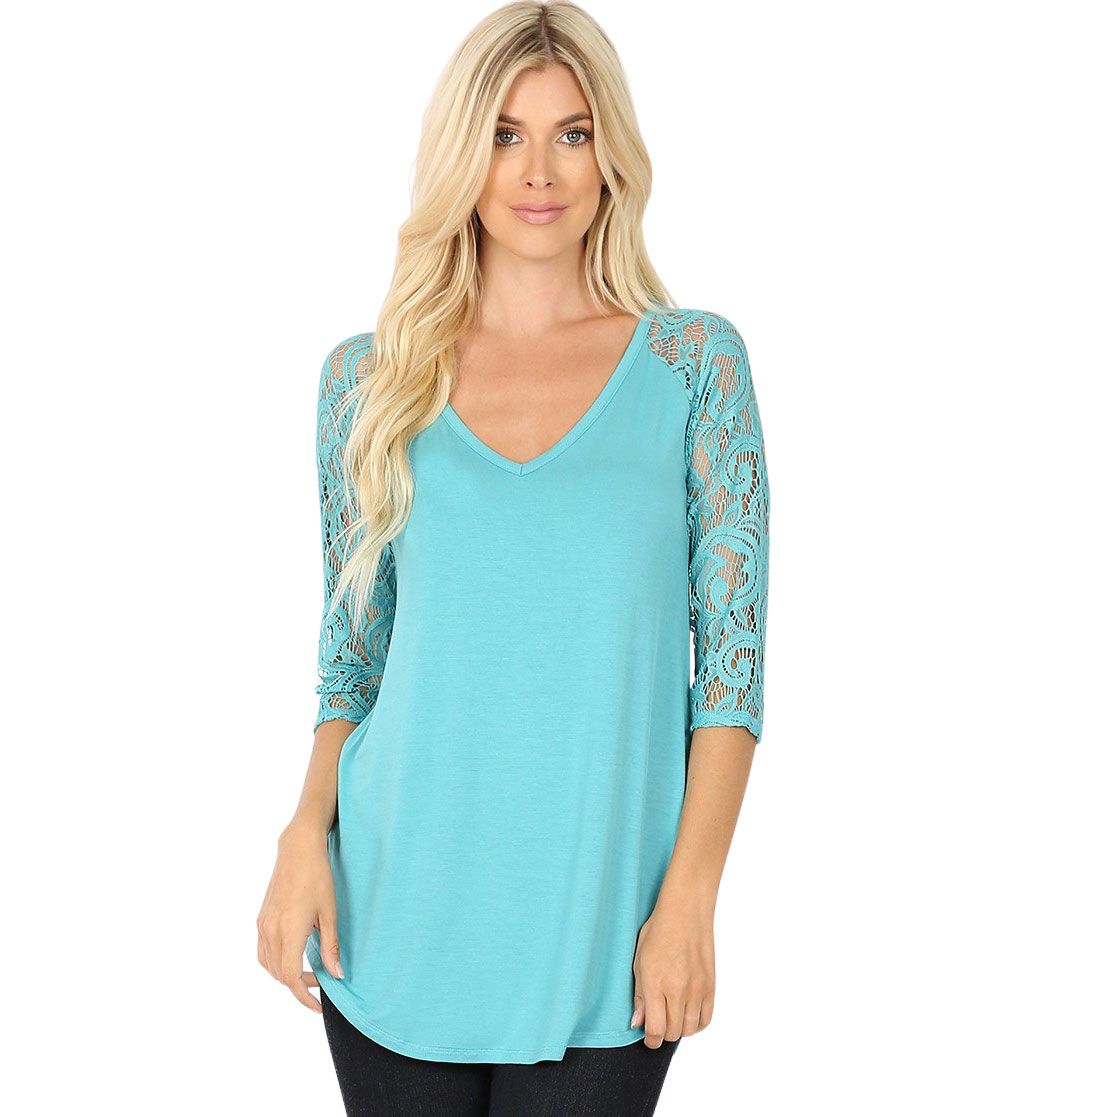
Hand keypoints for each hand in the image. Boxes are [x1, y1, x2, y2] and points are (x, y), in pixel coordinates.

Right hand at [257, 823, 343, 1012]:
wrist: (298, 848)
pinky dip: (276, 961)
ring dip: (286, 974)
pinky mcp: (261, 917)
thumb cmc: (318, 876)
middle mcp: (270, 930)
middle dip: (300, 985)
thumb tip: (336, 974)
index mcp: (288, 931)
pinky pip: (263, 951)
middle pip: (279, 974)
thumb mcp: (330, 912)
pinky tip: (292, 956)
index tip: (319, 1004)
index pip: (291, 978)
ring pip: (268, 965)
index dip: (304, 996)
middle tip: (322, 982)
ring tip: (308, 973)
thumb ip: (330, 946)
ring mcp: (262, 924)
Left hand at [631, 898, 714, 1046]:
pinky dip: (697, 1023)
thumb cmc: (658, 931)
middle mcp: (678, 990)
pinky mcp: (711, 985)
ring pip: (690, 1029)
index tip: (647, 1038)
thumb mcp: (638, 960)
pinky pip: (706, 1018)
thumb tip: (637, 1022)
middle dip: (663, 1033)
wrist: (686, 911)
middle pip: (673, 1032)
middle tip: (658, 1023)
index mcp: (656, 984)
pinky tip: (688, 1014)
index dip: (650, 1040)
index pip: (655, 1030)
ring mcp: (697, 989)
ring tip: (672, 1016)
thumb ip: (639, 995)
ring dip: (679, 1029)